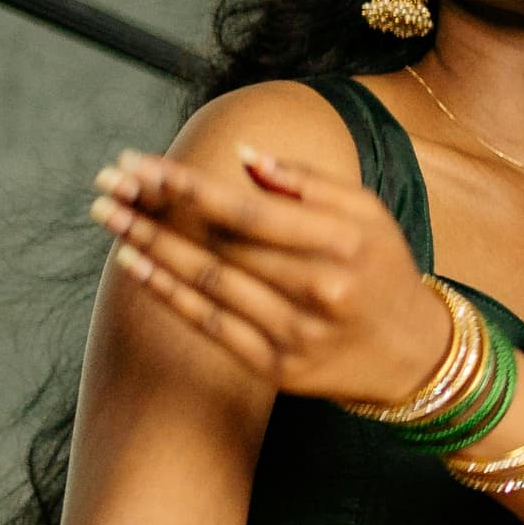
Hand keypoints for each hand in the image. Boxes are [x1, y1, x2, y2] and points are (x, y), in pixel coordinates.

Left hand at [92, 144, 451, 405]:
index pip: (251, 211)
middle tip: (108, 181)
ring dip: (148, 245)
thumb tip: (244, 156)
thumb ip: (309, 184)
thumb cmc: (385, 273)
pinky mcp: (279, 368)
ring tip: (107, 214)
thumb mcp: (369, 216)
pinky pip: (211, 325)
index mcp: (346, 244)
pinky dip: (168, 293)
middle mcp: (322, 290)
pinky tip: (134, 264)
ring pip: (208, 282)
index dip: (190, 186)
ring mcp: (298, 334)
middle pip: (221, 244)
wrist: (417, 357)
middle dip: (157, 209)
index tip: (142, 164)